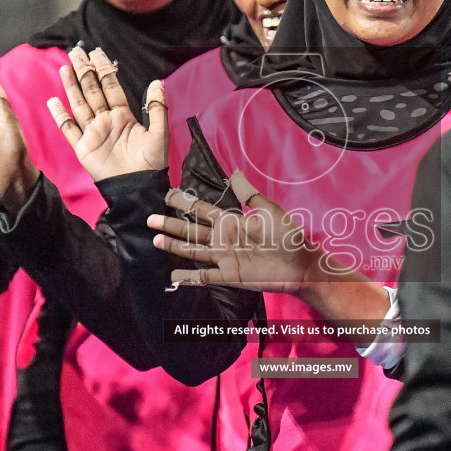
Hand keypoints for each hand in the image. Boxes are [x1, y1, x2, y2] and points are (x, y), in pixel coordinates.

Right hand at [48, 45, 167, 180]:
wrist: (138, 187)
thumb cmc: (151, 162)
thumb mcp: (159, 132)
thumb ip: (156, 107)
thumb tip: (157, 81)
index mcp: (124, 116)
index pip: (111, 87)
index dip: (104, 70)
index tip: (97, 53)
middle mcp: (106, 121)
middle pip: (92, 91)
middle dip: (84, 71)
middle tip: (76, 52)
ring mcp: (93, 133)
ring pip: (80, 105)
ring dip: (72, 86)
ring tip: (65, 67)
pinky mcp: (83, 147)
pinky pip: (69, 129)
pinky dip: (61, 116)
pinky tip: (53, 101)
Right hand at [149, 170, 316, 293]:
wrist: (300, 264)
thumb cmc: (287, 236)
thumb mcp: (268, 210)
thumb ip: (249, 195)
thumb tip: (233, 172)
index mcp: (231, 222)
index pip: (202, 210)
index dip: (185, 203)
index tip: (168, 194)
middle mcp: (223, 240)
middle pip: (192, 231)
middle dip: (171, 225)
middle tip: (150, 219)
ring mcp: (224, 258)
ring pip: (193, 251)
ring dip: (175, 246)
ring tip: (155, 241)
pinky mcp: (229, 275)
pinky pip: (205, 276)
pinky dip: (190, 277)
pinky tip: (173, 278)